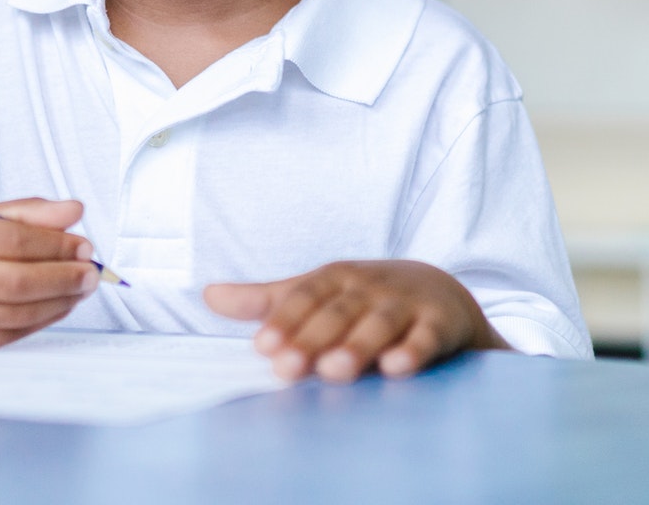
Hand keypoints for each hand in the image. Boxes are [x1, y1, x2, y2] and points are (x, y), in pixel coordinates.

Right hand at [0, 198, 98, 350]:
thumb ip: (25, 212)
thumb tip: (75, 211)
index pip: (13, 240)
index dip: (56, 244)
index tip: (84, 245)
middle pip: (17, 282)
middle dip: (64, 277)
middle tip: (91, 272)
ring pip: (16, 313)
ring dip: (59, 302)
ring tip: (80, 289)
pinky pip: (7, 336)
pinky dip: (40, 322)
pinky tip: (57, 307)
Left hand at [205, 260, 497, 382]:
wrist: (440, 293)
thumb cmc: (363, 299)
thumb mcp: (317, 293)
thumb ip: (266, 301)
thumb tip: (208, 296)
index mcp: (336, 279)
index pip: (306, 296)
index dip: (284, 319)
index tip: (262, 347)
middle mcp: (369, 287)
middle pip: (338, 312)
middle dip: (312, 339)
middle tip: (287, 369)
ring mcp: (406, 304)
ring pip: (380, 323)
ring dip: (358, 345)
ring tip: (335, 369)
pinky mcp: (439, 323)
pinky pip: (427, 337)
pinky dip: (413, 350)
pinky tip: (396, 367)